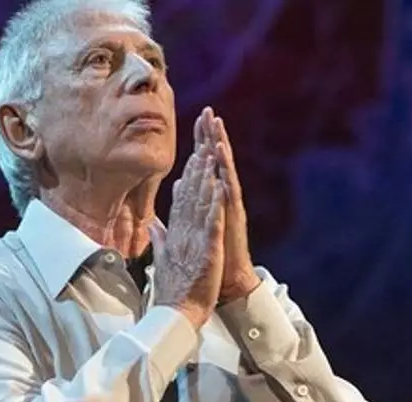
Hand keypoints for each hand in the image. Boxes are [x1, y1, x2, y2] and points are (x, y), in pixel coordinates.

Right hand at [150, 147, 225, 327]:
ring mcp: (193, 240)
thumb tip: (154, 223)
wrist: (177, 312)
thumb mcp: (163, 258)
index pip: (182, 199)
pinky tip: (219, 188)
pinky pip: (211, 224)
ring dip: (205, 178)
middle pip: (190, 194)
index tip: (194, 155)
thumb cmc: (173, 289)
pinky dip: (214, 205)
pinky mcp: (206, 251)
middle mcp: (182, 232)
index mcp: (176, 234)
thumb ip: (159, 238)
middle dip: (197, 167)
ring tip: (210, 154)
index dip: (188, 176)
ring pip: (199, 204)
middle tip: (203, 142)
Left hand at [196, 107, 259, 300]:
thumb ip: (185, 205)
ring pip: (225, 172)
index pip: (204, 165)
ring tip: (217, 127)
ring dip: (221, 150)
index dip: (200, 143)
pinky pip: (229, 192)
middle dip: (212, 137)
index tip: (196, 120)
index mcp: (211, 199)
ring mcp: (229, 206)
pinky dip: (225, 174)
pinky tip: (222, 160)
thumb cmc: (211, 255)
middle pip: (216, 162)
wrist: (227, 280)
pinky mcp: (234, 216)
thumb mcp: (192, 227)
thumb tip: (178, 188)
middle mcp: (223, 198)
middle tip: (209, 112)